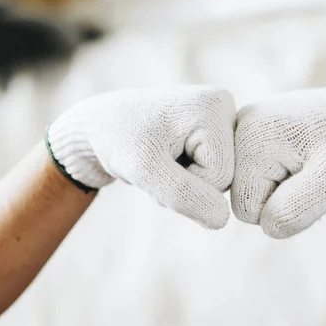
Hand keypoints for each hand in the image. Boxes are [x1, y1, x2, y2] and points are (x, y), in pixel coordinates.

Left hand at [47, 86, 235, 228]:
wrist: (99, 126)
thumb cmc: (118, 141)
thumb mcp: (145, 169)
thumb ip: (185, 195)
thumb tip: (222, 220)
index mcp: (216, 104)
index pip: (221, 175)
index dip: (186, 182)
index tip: (157, 158)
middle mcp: (225, 107)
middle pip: (225, 178)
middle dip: (188, 183)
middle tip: (157, 163)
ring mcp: (221, 119)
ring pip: (219, 181)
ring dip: (185, 183)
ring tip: (161, 160)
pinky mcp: (214, 132)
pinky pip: (213, 175)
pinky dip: (186, 178)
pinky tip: (168, 159)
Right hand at [231, 86, 325, 237]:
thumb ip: (294, 209)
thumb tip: (266, 226)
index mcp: (251, 136)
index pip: (246, 210)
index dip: (285, 208)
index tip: (317, 179)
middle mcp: (240, 125)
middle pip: (245, 200)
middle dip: (283, 199)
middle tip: (318, 173)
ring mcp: (248, 126)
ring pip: (255, 190)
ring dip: (286, 190)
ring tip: (315, 165)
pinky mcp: (259, 132)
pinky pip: (262, 176)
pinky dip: (286, 178)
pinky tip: (308, 159)